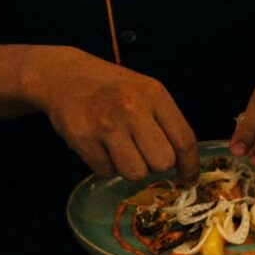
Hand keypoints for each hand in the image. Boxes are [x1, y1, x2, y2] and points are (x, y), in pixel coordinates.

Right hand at [27, 47, 199, 182]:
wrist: (64, 75)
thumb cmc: (111, 87)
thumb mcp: (144, 91)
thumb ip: (164, 122)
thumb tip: (183, 164)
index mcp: (154, 94)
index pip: (184, 139)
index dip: (190, 165)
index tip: (189, 178)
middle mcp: (132, 107)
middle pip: (162, 162)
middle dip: (154, 164)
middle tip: (142, 153)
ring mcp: (106, 123)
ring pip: (135, 173)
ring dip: (128, 167)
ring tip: (118, 147)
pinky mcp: (83, 138)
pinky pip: (106, 172)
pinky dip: (104, 164)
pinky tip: (98, 144)